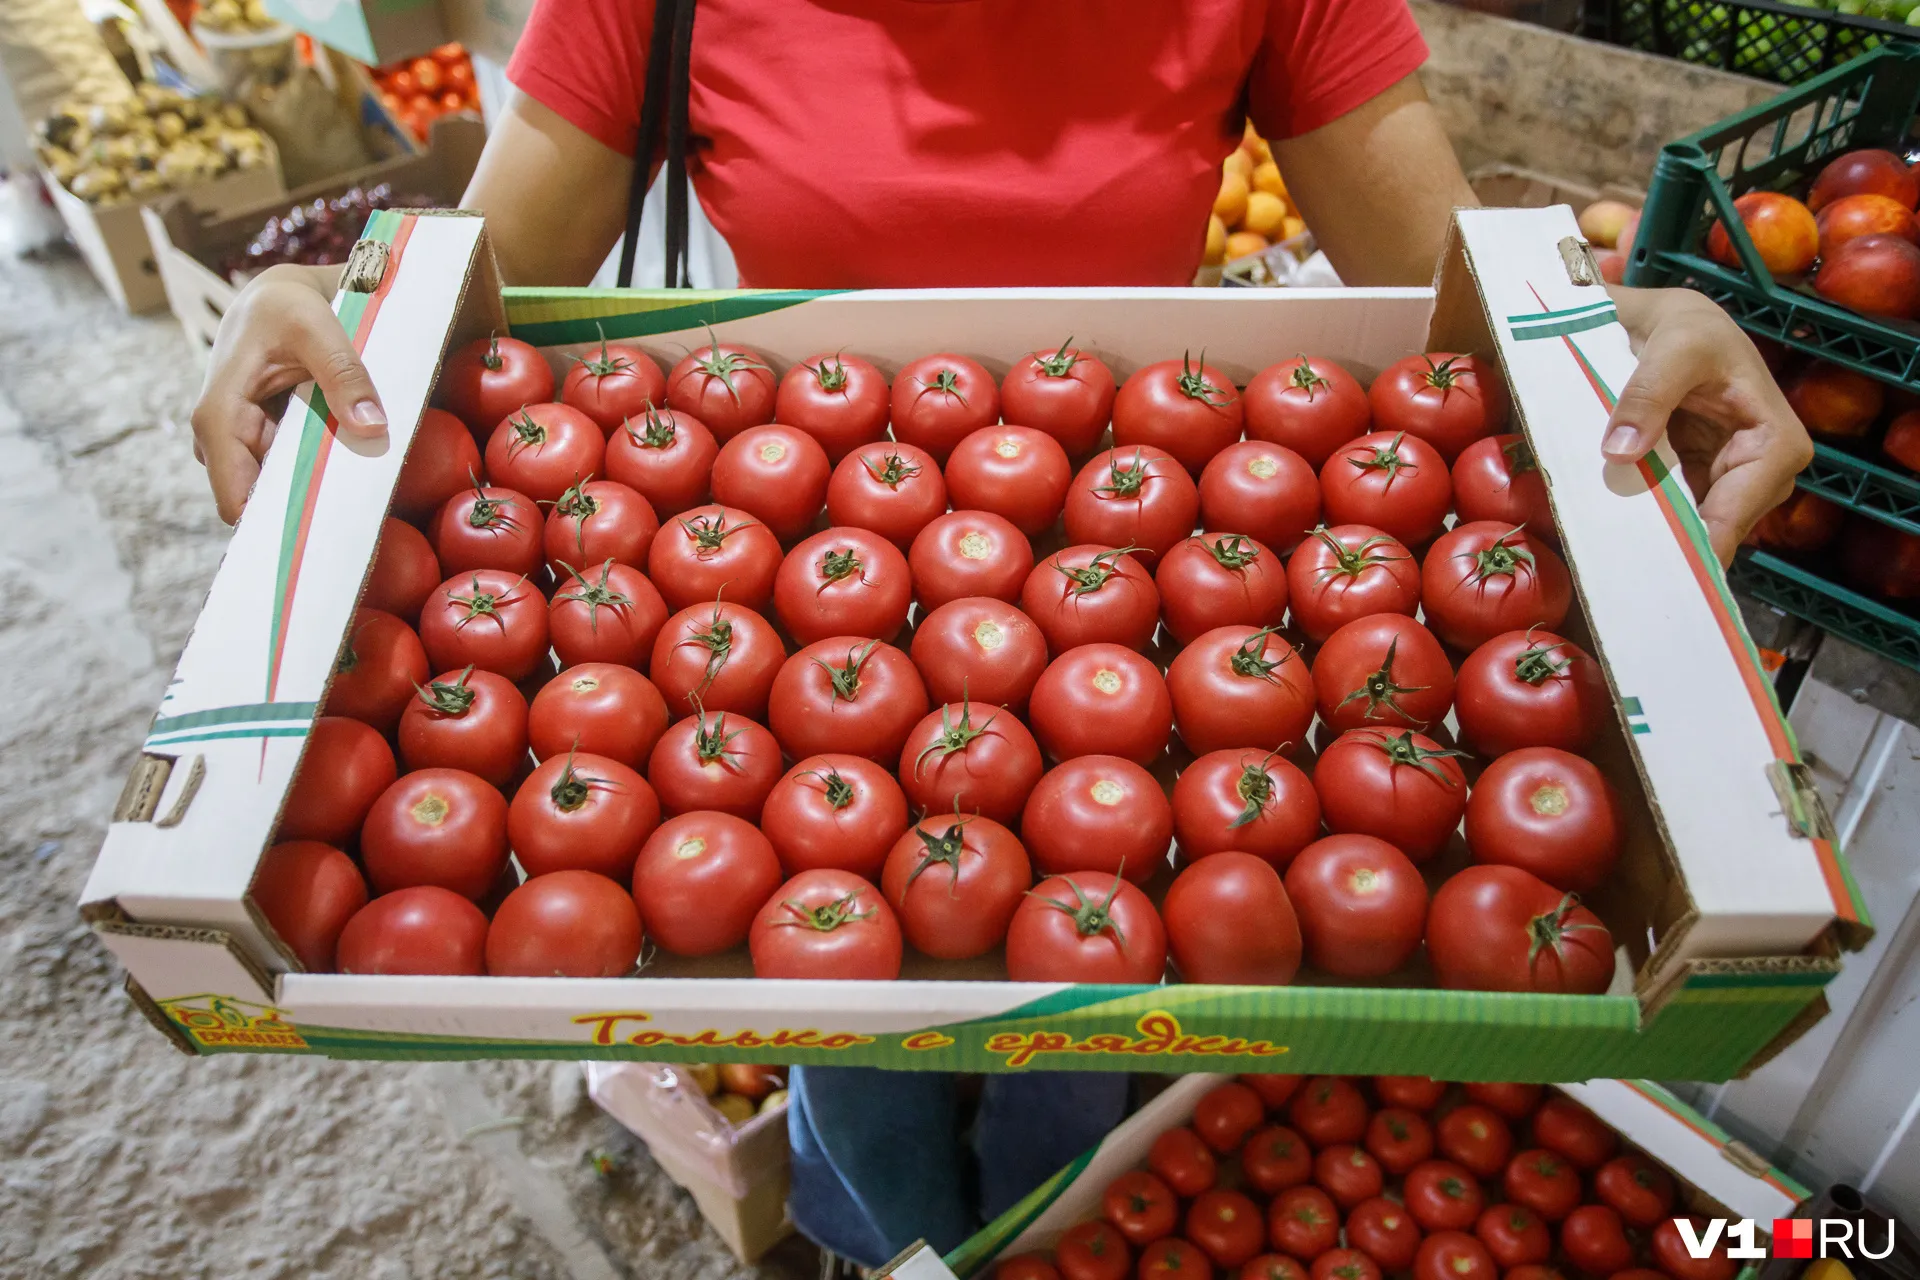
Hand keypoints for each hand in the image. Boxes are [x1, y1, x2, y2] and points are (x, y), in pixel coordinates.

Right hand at [192, 263, 386, 523]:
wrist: (278, 295)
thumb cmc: (288, 306)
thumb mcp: (318, 328)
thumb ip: (345, 375)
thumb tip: (372, 428)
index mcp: (219, 414)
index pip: (234, 493)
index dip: (268, 525)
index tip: (310, 546)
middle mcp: (221, 436)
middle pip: (258, 499)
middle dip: (299, 513)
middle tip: (349, 531)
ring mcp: (242, 441)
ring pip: (278, 488)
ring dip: (312, 494)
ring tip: (356, 507)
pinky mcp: (264, 441)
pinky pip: (291, 471)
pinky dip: (318, 475)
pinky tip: (351, 482)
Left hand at [1602, 286, 1810, 564]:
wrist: (1668, 321)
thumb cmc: (1687, 329)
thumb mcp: (1673, 347)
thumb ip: (1648, 394)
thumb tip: (1622, 454)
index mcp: (1775, 438)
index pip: (1746, 503)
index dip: (1713, 536)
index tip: (1676, 567)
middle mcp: (1760, 468)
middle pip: (1723, 525)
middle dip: (1680, 548)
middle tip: (1633, 576)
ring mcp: (1725, 478)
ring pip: (1696, 526)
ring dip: (1661, 540)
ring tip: (1620, 566)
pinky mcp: (1693, 481)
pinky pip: (1675, 514)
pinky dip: (1649, 524)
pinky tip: (1618, 541)